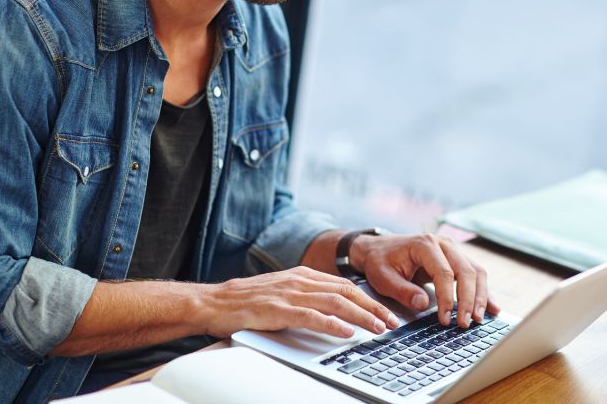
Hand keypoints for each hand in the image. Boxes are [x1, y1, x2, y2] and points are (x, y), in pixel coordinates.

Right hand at [199, 266, 400, 338]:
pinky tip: (347, 332)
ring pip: (335, 302)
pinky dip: (332, 324)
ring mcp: (289, 293)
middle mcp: (300, 280)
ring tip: (378, 328)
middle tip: (392, 322)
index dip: (369, 298)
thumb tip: (336, 309)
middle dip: (373, 307)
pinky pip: (311, 316)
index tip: (387, 312)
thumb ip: (307, 295)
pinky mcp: (278, 309)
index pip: (345, 285)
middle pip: (346, 291)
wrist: (214, 302)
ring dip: (360, 316)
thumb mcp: (283, 291)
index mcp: (303, 274)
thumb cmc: (248, 301)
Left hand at [349, 233, 500, 328]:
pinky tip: (493, 308)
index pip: (443, 272)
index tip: (444, 320)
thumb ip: (402, 291)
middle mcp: (443, 243)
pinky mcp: (455, 260)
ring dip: (481, 296)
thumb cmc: (380, 262)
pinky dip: (484, 291)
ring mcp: (451, 250)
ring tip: (478, 319)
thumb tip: (424, 305)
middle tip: (465, 323)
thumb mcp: (383, 278)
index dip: (447, 298)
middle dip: (469, 299)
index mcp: (424, 244)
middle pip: (466, 270)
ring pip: (475, 271)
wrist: (378, 249)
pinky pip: (475, 274)